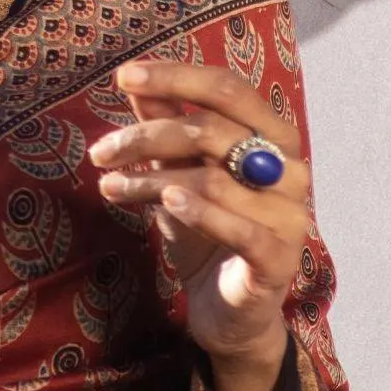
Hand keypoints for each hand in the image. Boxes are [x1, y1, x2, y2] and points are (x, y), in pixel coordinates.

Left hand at [89, 58, 308, 376]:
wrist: (228, 314)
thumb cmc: (208, 237)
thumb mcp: (179, 175)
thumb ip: (167, 129)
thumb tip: (135, 81)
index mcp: (272, 136)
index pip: (228, 89)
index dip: (177, 77)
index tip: (125, 76)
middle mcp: (288, 168)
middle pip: (212, 131)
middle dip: (148, 136)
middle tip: (101, 152)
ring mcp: (289, 214)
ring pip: (213, 179)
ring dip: (151, 180)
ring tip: (111, 187)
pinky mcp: (278, 259)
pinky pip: (238, 228)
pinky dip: (199, 212)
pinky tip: (165, 202)